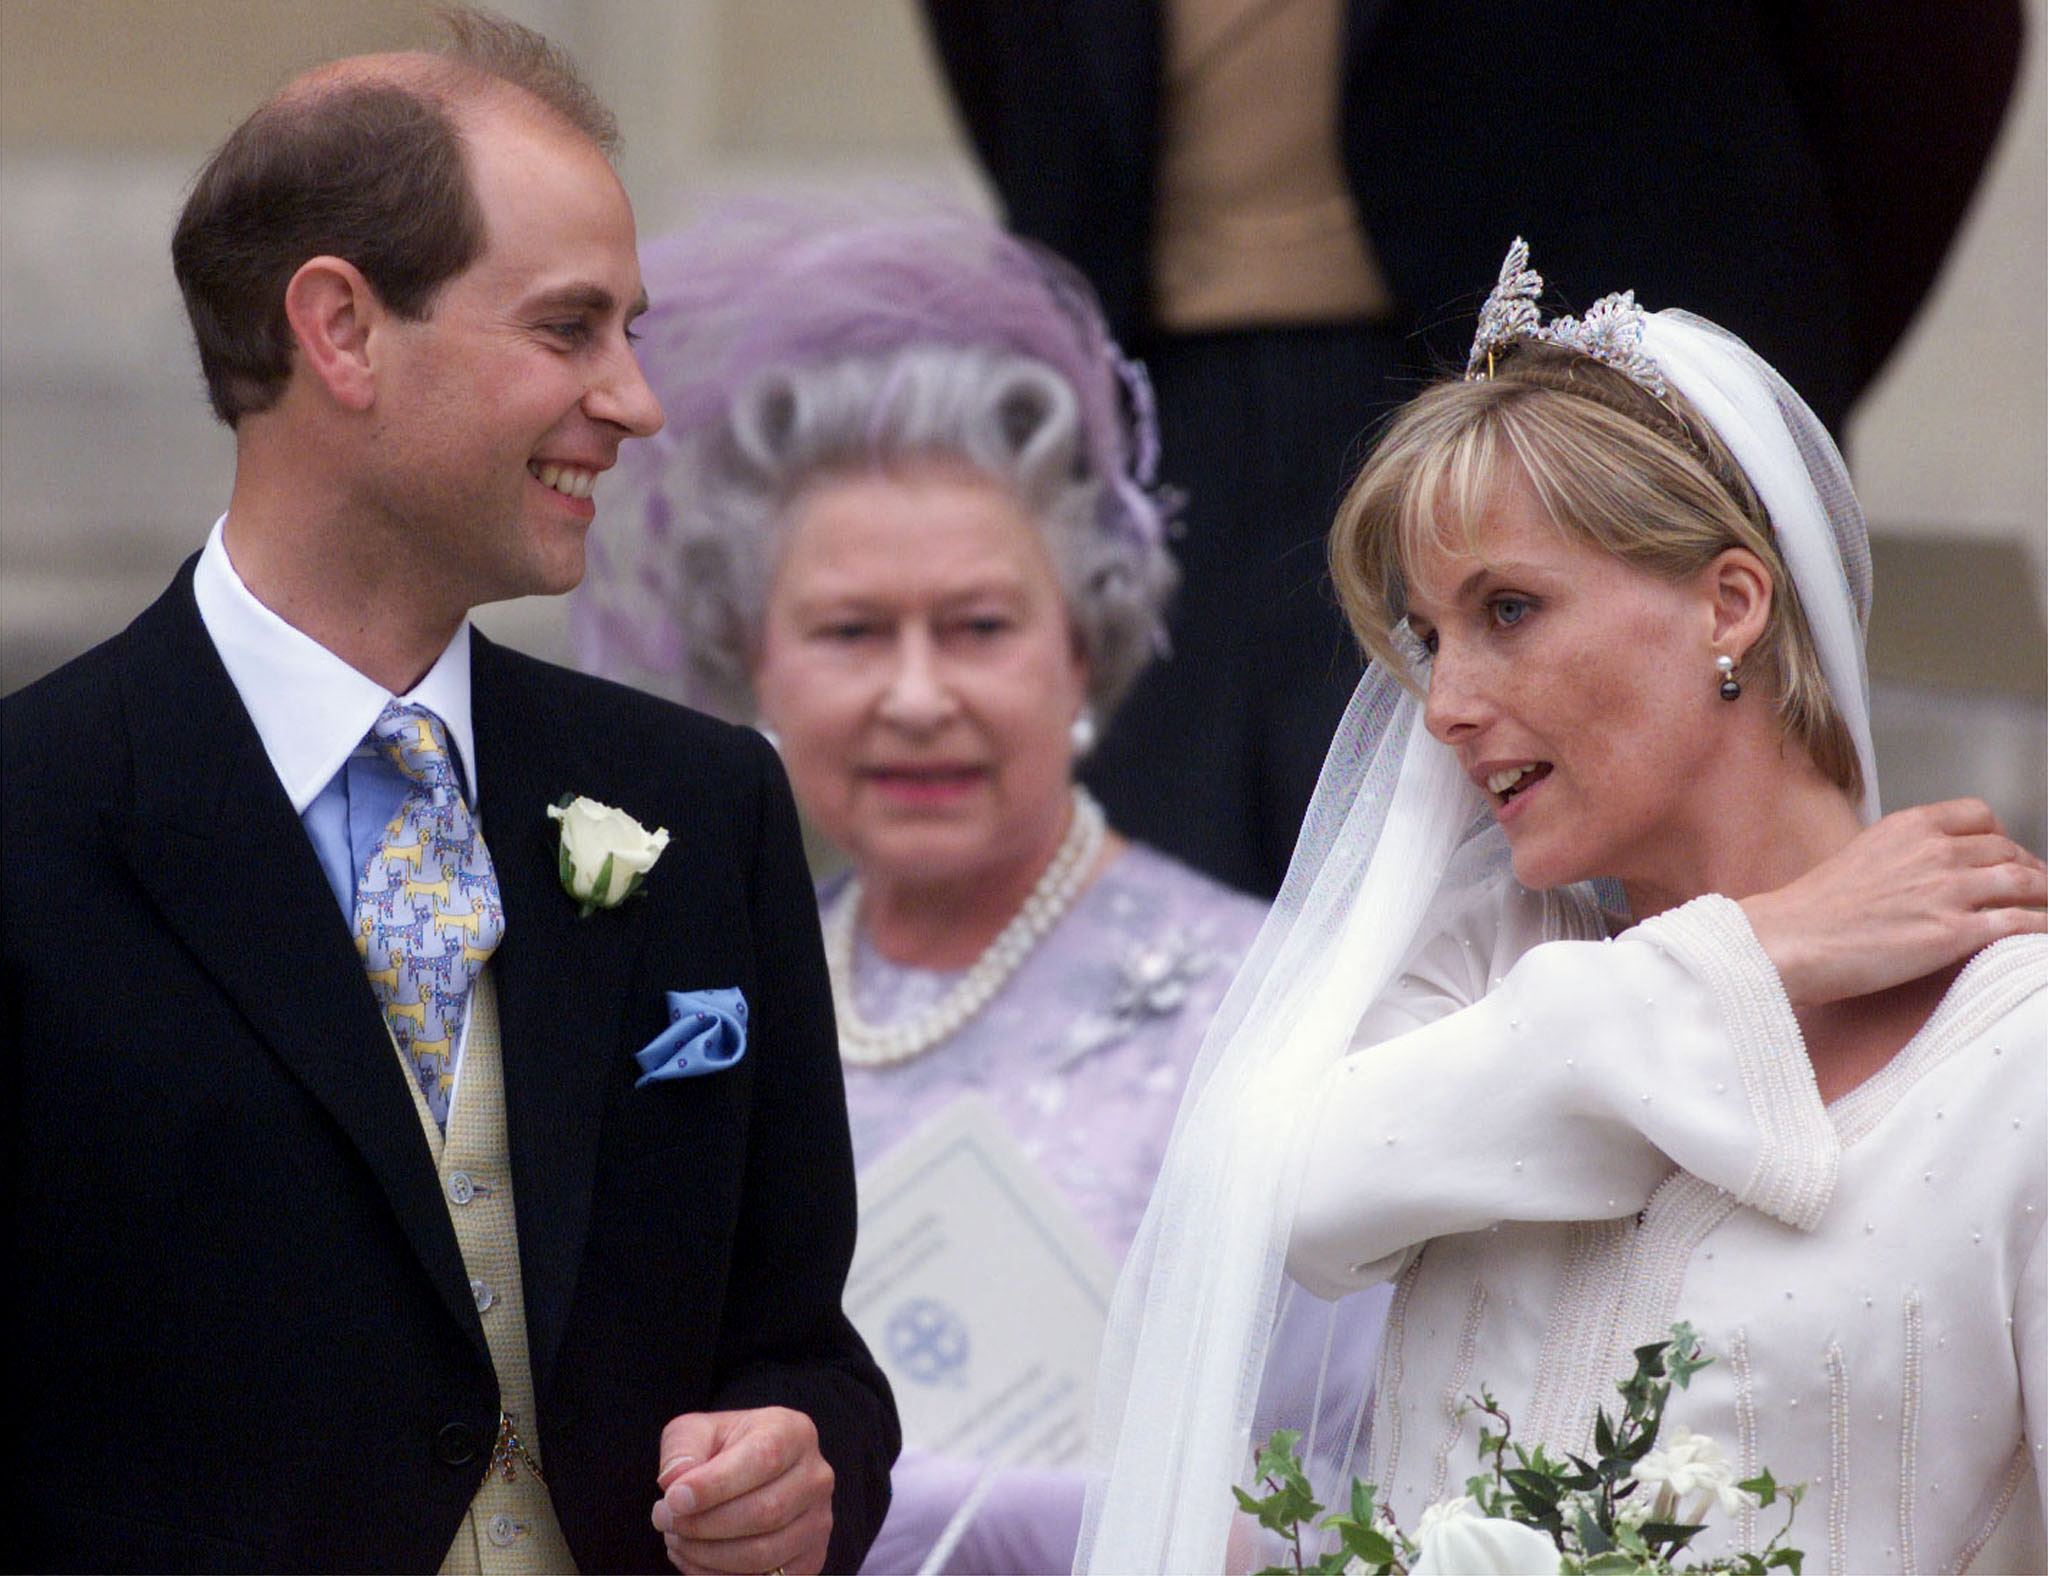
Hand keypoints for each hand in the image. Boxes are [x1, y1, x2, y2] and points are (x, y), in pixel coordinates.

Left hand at [651, 1407, 833, 1575]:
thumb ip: (683, 1449)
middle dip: (704, 1524)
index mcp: (794, 1433)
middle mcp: (816, 1478)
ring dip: (706, 1554)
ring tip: (675, 1538)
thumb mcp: (697, 1432)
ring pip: (762, 1554)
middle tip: (664, 1519)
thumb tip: (675, 1482)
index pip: (763, 1458)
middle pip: (764, 1512)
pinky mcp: (811, 1560)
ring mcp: (818, 1523)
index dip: (716, 1484)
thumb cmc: (723, 1450)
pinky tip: (694, 1559)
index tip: (673, 1499)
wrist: (749, 1474)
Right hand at [1740, 798, 2047, 1005]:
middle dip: (2028, 868)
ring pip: (2026, 881)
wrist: (1789, 939)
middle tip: (2032, 887)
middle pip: (2008, 849)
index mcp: (1909, 827)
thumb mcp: (1859, 856)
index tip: (2002, 853)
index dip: (1999, 835)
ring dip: (2044, 894)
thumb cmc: (1812, 909)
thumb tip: (1920, 873)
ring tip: (2046, 906)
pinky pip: (2020, 923)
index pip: (1979, 815)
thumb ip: (1899, 855)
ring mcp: (1948, 891)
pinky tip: (2040, 934)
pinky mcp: (1954, 933)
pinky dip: (2039, 927)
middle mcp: (1935, 851)